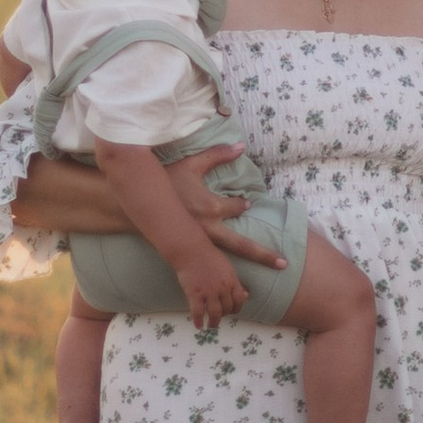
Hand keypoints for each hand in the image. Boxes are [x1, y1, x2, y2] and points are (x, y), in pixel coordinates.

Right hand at [164, 145, 286, 268]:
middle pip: (242, 245)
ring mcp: (198, 242)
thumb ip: (217, 155)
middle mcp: (208, 229)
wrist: (139, 202)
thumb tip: (241, 146)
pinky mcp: (189, 249)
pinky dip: (222, 267)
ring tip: (261, 272)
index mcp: (211, 208)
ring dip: (245, 265)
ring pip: (228, 257)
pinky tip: (228, 276)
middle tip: (284, 263)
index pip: (237, 207)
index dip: (242, 204)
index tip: (244, 203)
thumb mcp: (192, 164)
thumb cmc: (165, 180)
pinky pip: (211, 260)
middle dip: (264, 255)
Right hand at [170, 238, 249, 329]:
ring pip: (215, 314)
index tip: (232, 311)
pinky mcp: (194, 294)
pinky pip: (198, 312)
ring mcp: (208, 292)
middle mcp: (222, 288)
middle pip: (227, 308)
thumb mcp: (227, 267)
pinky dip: (198, 321)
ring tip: (211, 325)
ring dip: (214, 322)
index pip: (239, 300)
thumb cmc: (208, 255)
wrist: (190, 249)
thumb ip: (235, 282)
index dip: (236, 308)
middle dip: (224, 315)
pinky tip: (198, 326)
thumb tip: (246, 295)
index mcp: (232, 280)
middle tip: (219, 317)